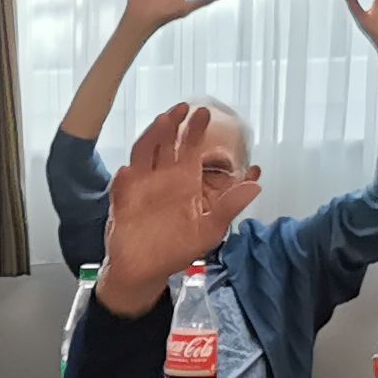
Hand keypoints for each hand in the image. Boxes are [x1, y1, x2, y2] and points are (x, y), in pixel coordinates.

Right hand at [98, 101, 261, 314]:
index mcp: (184, 181)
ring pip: (143, 153)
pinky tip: (127, 172)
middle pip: (166, 142)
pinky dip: (123, 179)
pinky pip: (121, 187)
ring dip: (151, 138)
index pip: (190, 148)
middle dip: (174, 124)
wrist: (148, 270)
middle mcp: (162, 177)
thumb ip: (229, 205)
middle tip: (183, 108)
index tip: (203, 113)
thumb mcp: (211, 229)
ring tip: (162, 123)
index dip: (195, 130)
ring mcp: (140, 186)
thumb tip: (256, 183)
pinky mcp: (122, 201)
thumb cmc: (177, 248)